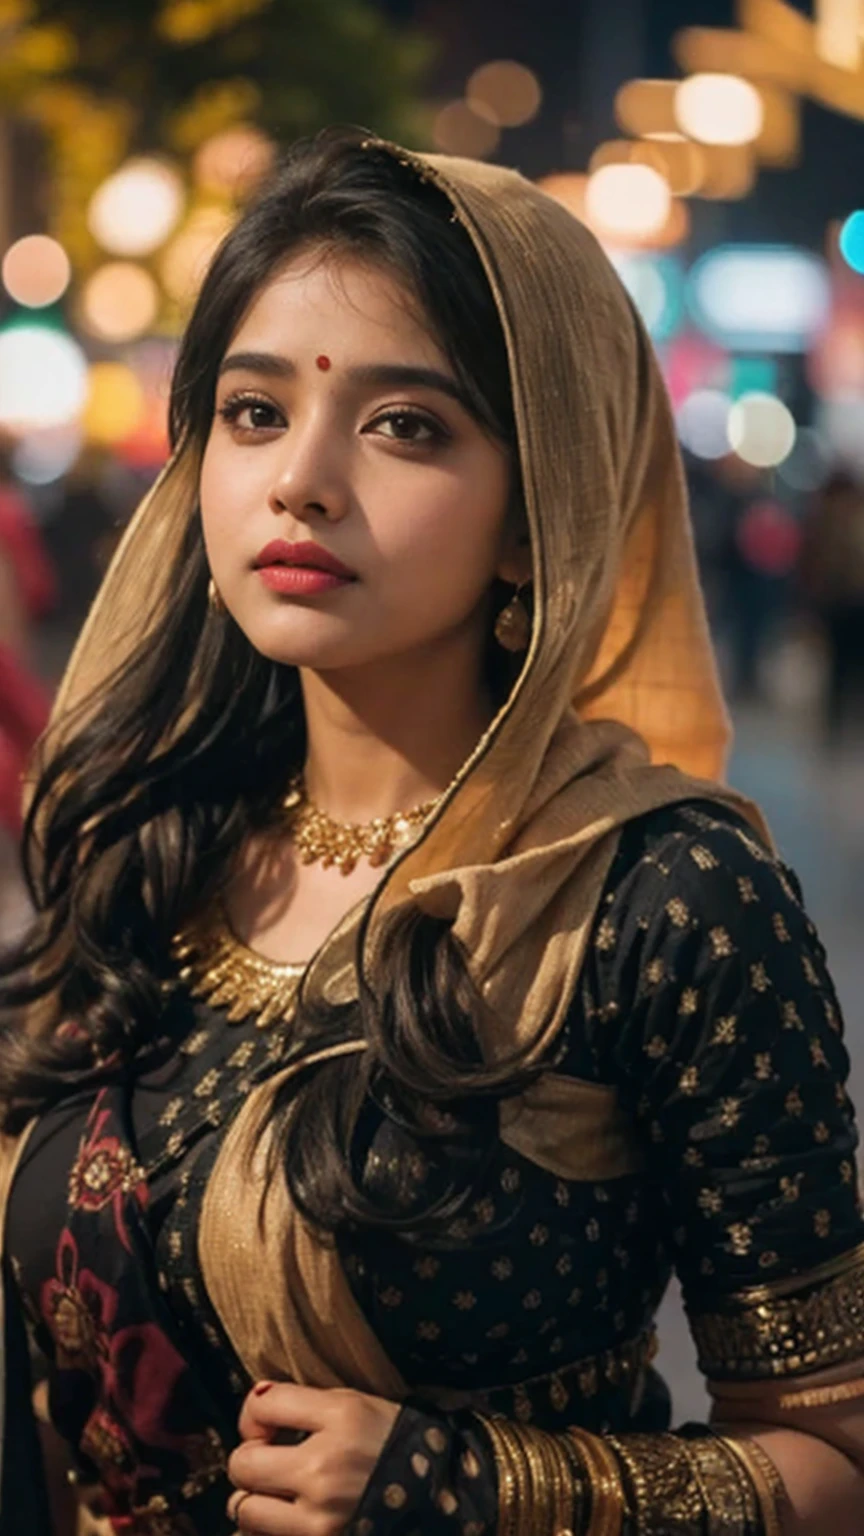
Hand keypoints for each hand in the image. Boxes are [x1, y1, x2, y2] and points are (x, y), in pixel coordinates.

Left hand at [227, 1380, 401, 1533]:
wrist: (442, 1499)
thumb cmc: (395, 1445)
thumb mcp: (359, 1405)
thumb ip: (307, 1402)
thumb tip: (256, 1403)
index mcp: (342, 1418)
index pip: (263, 1405)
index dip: (253, 1413)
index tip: (265, 1423)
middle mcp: (326, 1468)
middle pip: (243, 1463)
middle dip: (248, 1459)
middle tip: (265, 1459)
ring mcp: (321, 1517)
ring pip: (246, 1509)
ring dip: (255, 1500)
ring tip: (276, 1494)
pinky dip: (267, 1529)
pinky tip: (286, 1517)